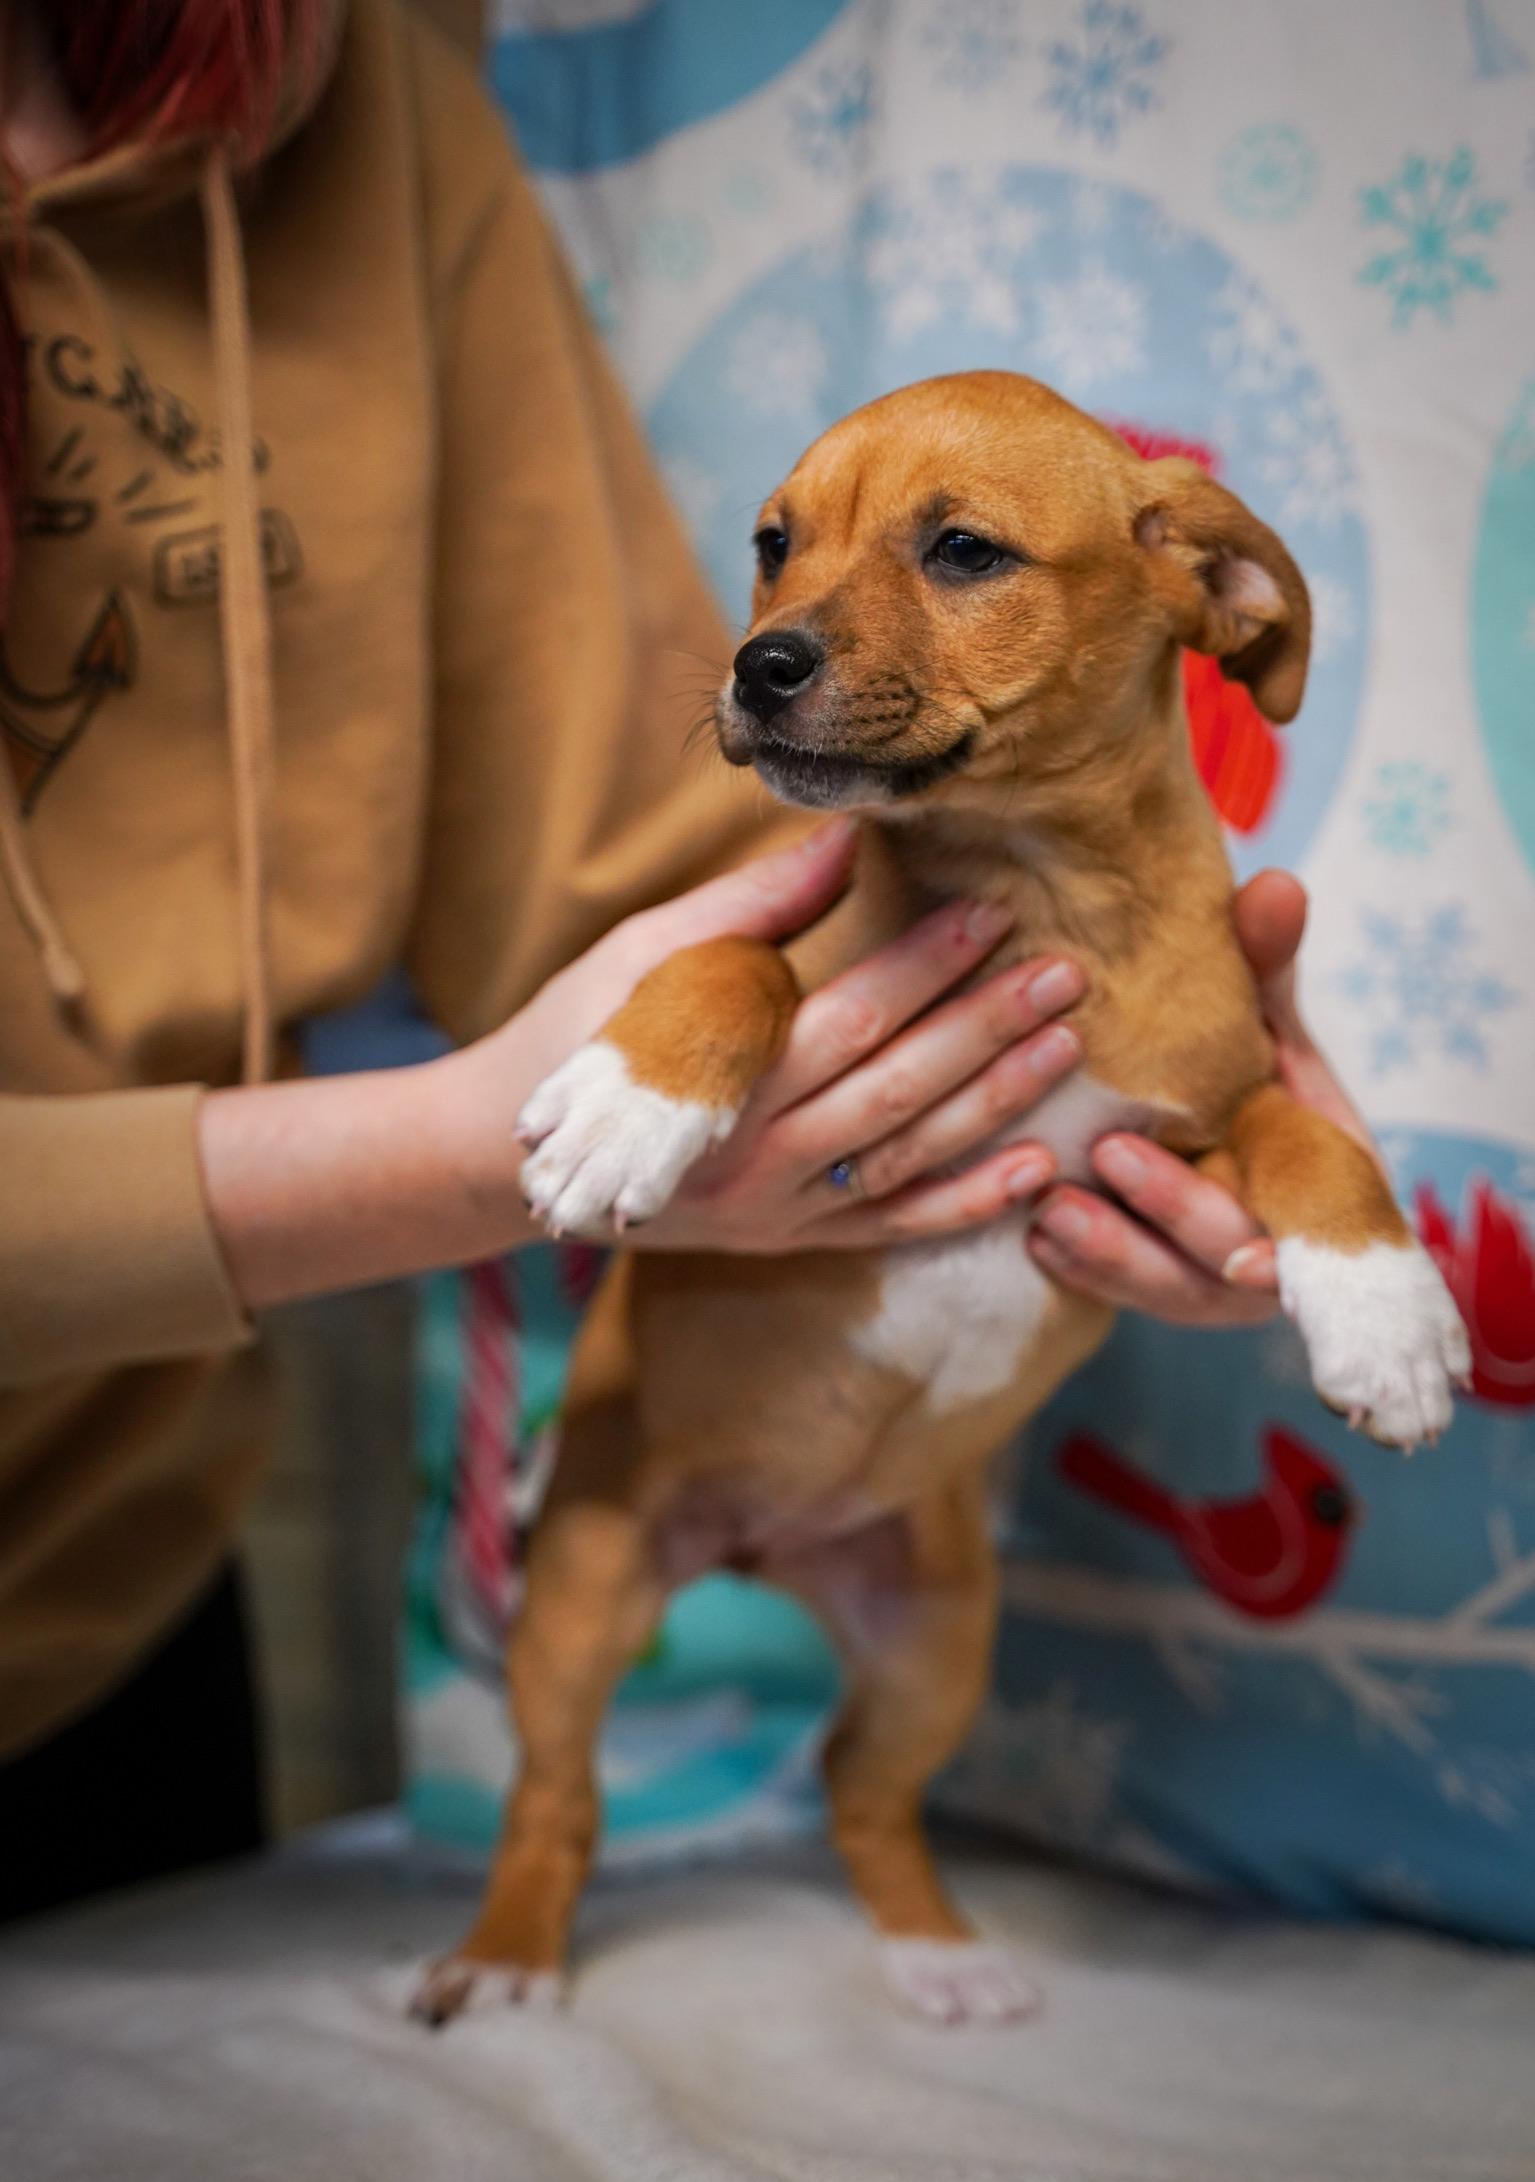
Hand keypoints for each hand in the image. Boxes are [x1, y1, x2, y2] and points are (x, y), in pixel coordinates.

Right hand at [478, 821, 1085, 1254]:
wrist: (507, 1162)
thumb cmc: (573, 1036)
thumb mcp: (640, 955)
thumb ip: (749, 909)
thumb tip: (847, 839)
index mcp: (717, 1079)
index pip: (848, 1019)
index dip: (926, 967)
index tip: (993, 914)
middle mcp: (754, 1158)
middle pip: (896, 1089)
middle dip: (987, 1030)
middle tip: (1067, 975)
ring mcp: (775, 1211)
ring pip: (907, 1159)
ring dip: (996, 1105)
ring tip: (1067, 1048)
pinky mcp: (786, 1241)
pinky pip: (889, 1227)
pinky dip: (964, 1205)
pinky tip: (1031, 1171)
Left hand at [1026, 870, 1373, 1326]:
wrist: (1208, 1132)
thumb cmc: (1250, 1078)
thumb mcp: (1266, 1027)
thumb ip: (1266, 971)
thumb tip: (1277, 885)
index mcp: (1308, 1200)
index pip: (1297, 1243)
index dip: (1272, 1266)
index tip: (1243, 1260)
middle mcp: (1257, 1257)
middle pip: (1217, 1263)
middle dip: (1168, 1215)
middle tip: (1110, 1155)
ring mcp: (1197, 1282)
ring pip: (1155, 1285)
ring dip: (1107, 1252)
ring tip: (1049, 1209)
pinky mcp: (1138, 1282)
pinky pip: (1106, 1286)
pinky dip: (1075, 1266)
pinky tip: (1030, 1237)